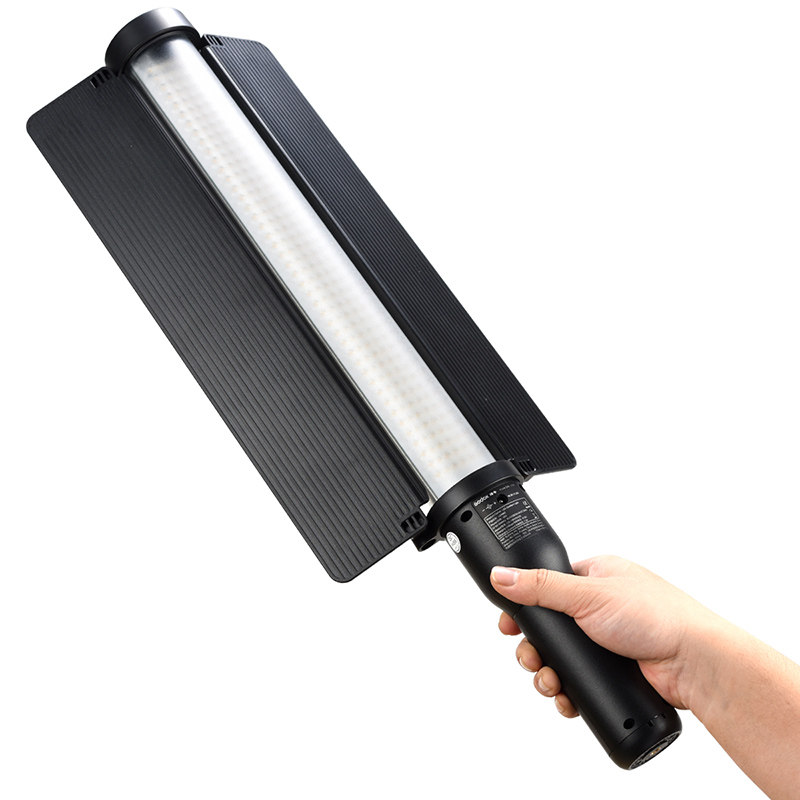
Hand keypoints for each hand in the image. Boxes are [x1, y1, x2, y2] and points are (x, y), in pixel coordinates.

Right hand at [490, 555, 718, 717]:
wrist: (697, 663)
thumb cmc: (657, 616)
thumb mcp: (588, 594)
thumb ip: (540, 586)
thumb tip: (501, 576)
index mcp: (597, 576)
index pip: (547, 586)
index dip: (525, 607)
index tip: (509, 626)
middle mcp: (602, 606)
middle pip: (551, 628)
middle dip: (535, 648)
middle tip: (530, 660)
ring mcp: (610, 640)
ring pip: (564, 658)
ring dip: (549, 673)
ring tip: (549, 683)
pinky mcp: (617, 670)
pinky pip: (582, 681)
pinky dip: (569, 691)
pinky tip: (566, 698)